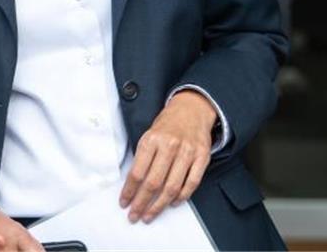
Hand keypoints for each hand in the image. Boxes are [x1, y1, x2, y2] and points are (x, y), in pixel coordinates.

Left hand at [118, 90, 215, 222]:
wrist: (191, 110)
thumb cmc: (167, 125)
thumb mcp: (148, 134)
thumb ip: (142, 157)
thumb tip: (132, 184)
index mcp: (152, 140)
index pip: (137, 172)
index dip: (129, 191)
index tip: (124, 202)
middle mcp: (169, 146)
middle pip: (153, 183)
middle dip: (142, 203)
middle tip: (135, 215)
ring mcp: (187, 152)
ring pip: (172, 187)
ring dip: (160, 205)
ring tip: (150, 214)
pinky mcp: (202, 157)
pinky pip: (192, 183)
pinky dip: (182, 196)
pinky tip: (173, 203)